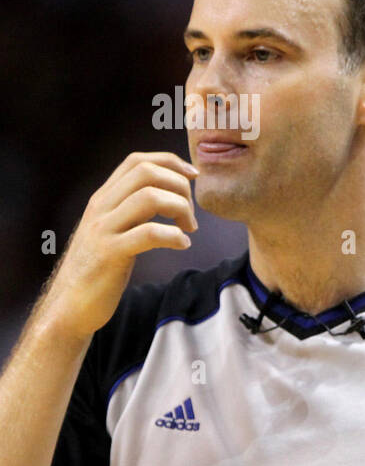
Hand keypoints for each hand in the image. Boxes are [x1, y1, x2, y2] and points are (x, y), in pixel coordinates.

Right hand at [40, 152, 198, 339]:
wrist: (70, 304)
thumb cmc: (100, 268)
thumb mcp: (113, 230)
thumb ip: (132, 209)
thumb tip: (169, 194)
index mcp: (103, 198)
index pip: (137, 161)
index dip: (170, 162)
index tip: (193, 176)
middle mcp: (101, 207)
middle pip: (147, 172)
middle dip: (180, 186)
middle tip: (190, 214)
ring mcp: (103, 229)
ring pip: (149, 197)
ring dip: (180, 209)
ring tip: (189, 229)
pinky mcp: (110, 254)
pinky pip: (149, 233)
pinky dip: (174, 235)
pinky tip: (182, 245)